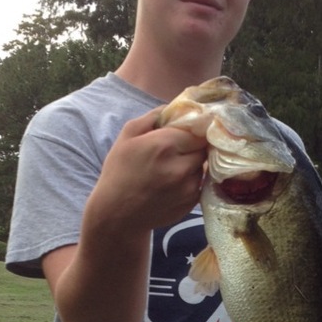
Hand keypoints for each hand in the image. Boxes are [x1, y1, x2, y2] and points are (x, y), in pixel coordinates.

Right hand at [84, 107, 207, 239]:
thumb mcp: (128, 135)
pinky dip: (193, 180)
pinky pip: (201, 183)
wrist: (117, 214)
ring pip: (204, 166)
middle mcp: (181, 167)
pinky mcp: (192, 203)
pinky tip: (174, 183)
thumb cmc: (119, 171)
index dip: (195, 129)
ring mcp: (189, 187)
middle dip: (196, 146)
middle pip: (204, 147)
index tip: (190, 130)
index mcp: (165, 145)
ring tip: (174, 168)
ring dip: (195, 164)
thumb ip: (154, 116)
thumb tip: (176, 107)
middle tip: (181, 149)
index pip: (198, 129)